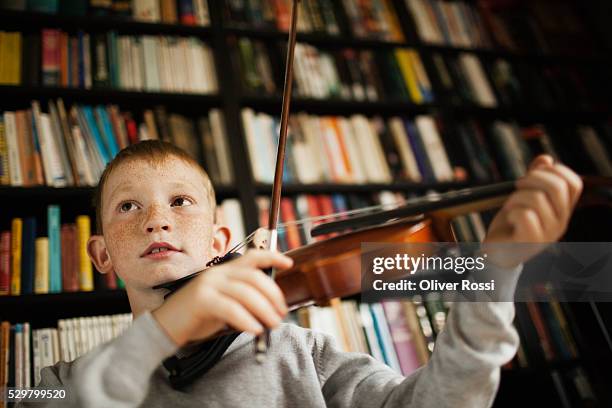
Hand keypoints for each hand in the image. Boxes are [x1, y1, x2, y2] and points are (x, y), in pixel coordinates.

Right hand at [152, 249, 292, 346]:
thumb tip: (270, 309)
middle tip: (281, 313)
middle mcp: (217, 273)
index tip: (288, 263)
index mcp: (223, 271)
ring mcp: (208, 285)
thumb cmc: (195, 318)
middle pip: (254, 277)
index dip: (272, 257)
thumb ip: (242, 301)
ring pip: (245, 292)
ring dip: (264, 309)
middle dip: (273, 294)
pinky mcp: (201, 300)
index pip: (251, 257)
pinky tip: (254, 330)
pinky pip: (230, 308)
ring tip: (272, 324)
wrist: (164, 327)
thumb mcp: (223, 305)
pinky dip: (246, 320)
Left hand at [483, 155, 582, 267]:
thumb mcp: (523, 196)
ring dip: (516, 196)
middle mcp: (561, 222)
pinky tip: (509, 217)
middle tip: (517, 185)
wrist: (497, 251)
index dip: (554, 171)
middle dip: (532, 178)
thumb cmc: (511, 223)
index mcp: (562, 210)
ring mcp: (548, 233)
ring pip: (537, 199)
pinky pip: (525, 215)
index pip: (574, 183)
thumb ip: (534, 178)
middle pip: (557, 187)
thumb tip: (545, 158)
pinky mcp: (531, 241)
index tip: (533, 173)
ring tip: (509, 205)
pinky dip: (511, 210)